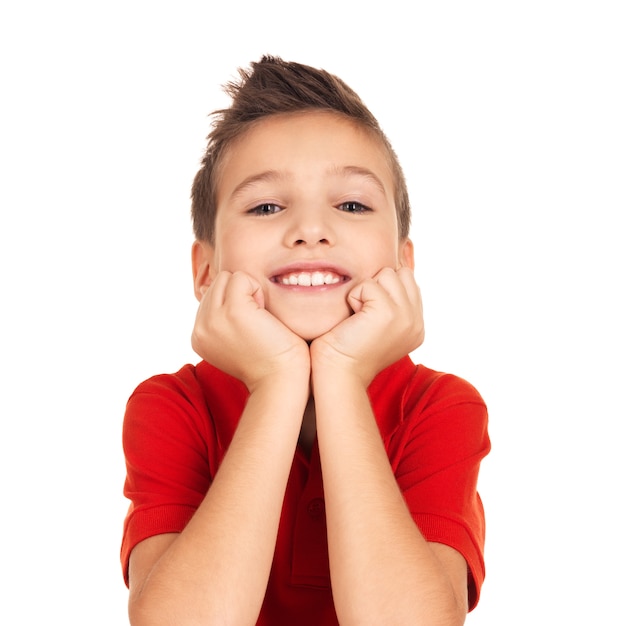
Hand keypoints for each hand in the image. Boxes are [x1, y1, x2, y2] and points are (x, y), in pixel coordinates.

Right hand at [191, 271, 309, 390]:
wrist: (280, 381)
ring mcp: (213, 318)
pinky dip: (258, 290)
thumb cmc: (269, 360)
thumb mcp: (236, 340)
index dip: (235, 304)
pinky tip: (265, 315)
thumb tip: (226, 285)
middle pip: (218, 283)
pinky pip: (242, 278)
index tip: (249, 329)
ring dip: (249, 291)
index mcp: (198, 336)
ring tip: (259, 319)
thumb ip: (223, 319)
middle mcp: (199, 328)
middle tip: (257, 322)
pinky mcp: (232, 310)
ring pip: (228, 277)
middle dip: (240, 294)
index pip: (211, 296)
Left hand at [310, 267, 423, 385]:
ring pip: (387, 274)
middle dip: (377, 286)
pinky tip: (353, 319)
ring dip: (366, 290)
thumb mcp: (376, 325)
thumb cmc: (347, 349)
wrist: (339, 373)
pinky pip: (368, 284)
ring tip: (359, 316)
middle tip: (363, 314)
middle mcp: (416, 322)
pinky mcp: (390, 313)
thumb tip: (393, 265)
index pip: (408, 282)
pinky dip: (354, 298)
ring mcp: (406, 317)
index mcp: (416, 326)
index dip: (384, 288)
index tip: (368, 312)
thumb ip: (390, 302)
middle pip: (401, 273)